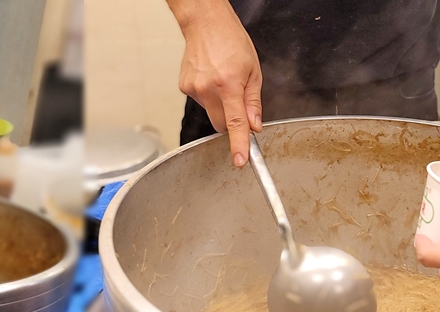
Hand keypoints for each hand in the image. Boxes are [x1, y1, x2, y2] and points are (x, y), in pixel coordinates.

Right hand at [177, 3, 261, 167]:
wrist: (205, 23)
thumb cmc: (231, 41)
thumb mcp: (253, 70)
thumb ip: (253, 102)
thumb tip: (255, 126)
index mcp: (229, 84)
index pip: (235, 123)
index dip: (238, 144)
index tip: (240, 160)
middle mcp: (208, 89)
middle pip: (220, 125)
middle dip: (230, 121)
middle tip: (237, 101)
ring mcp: (193, 89)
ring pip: (211, 113)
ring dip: (219, 104)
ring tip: (221, 79)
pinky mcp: (184, 88)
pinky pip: (201, 102)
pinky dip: (208, 96)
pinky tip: (210, 77)